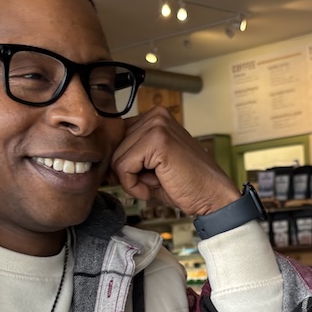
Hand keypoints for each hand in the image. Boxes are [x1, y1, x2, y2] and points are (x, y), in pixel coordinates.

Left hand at [110, 106, 238, 216]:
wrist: (211, 196)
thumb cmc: (184, 183)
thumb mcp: (149, 165)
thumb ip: (128, 157)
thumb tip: (100, 162)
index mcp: (154, 117)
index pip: (116, 137)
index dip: (120, 162)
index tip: (134, 177)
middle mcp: (155, 115)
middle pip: (114, 147)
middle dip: (126, 172)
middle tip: (151, 183)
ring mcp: (157, 125)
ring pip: (117, 158)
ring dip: (131, 180)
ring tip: (155, 184)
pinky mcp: (157, 141)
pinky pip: (124, 167)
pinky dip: (134, 185)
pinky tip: (155, 186)